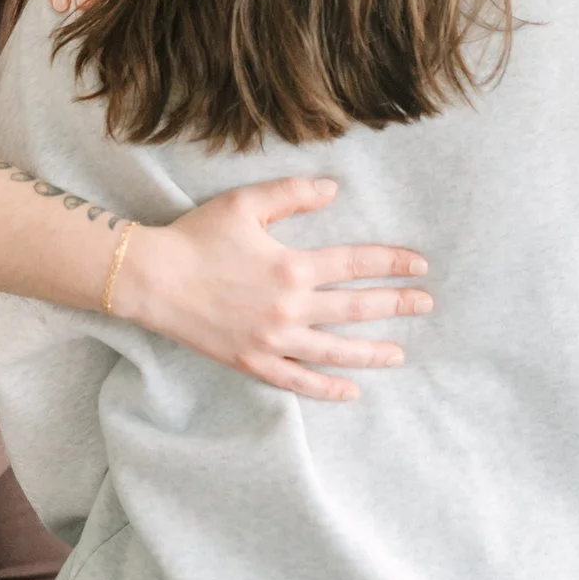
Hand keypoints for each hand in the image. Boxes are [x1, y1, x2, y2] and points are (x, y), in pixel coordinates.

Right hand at [114, 176, 432, 401]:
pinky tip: (350, 390)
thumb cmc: (196, 237)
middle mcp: (290, 307)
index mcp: (292, 266)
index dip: (392, 262)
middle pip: (355, 307)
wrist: (152, 279)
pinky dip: (326, 388)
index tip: (420, 265)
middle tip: (426, 304)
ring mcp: (273, 341)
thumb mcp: (245, 204)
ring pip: (335, 350)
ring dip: (372, 351)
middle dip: (396, 304)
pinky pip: (298, 381)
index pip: (356, 264)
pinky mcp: (254, 362)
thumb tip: (334, 189)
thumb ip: (292, 195)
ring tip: (401, 352)